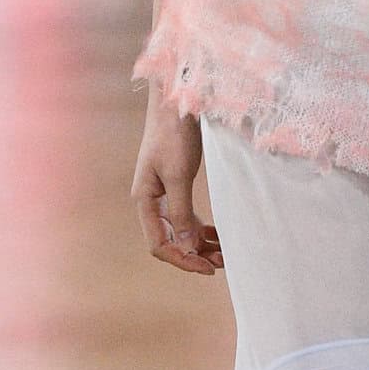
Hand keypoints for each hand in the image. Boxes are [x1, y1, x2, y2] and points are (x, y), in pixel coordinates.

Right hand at [132, 99, 222, 275]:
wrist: (177, 100)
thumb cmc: (174, 134)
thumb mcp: (178, 175)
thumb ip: (180, 213)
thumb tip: (187, 248)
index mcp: (144, 200)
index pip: (159, 244)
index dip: (182, 260)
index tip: (208, 268)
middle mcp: (150, 200)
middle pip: (169, 240)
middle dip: (194, 254)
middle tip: (222, 263)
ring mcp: (162, 193)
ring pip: (180, 229)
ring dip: (200, 243)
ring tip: (224, 253)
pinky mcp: (174, 184)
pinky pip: (186, 215)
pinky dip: (201, 227)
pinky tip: (217, 234)